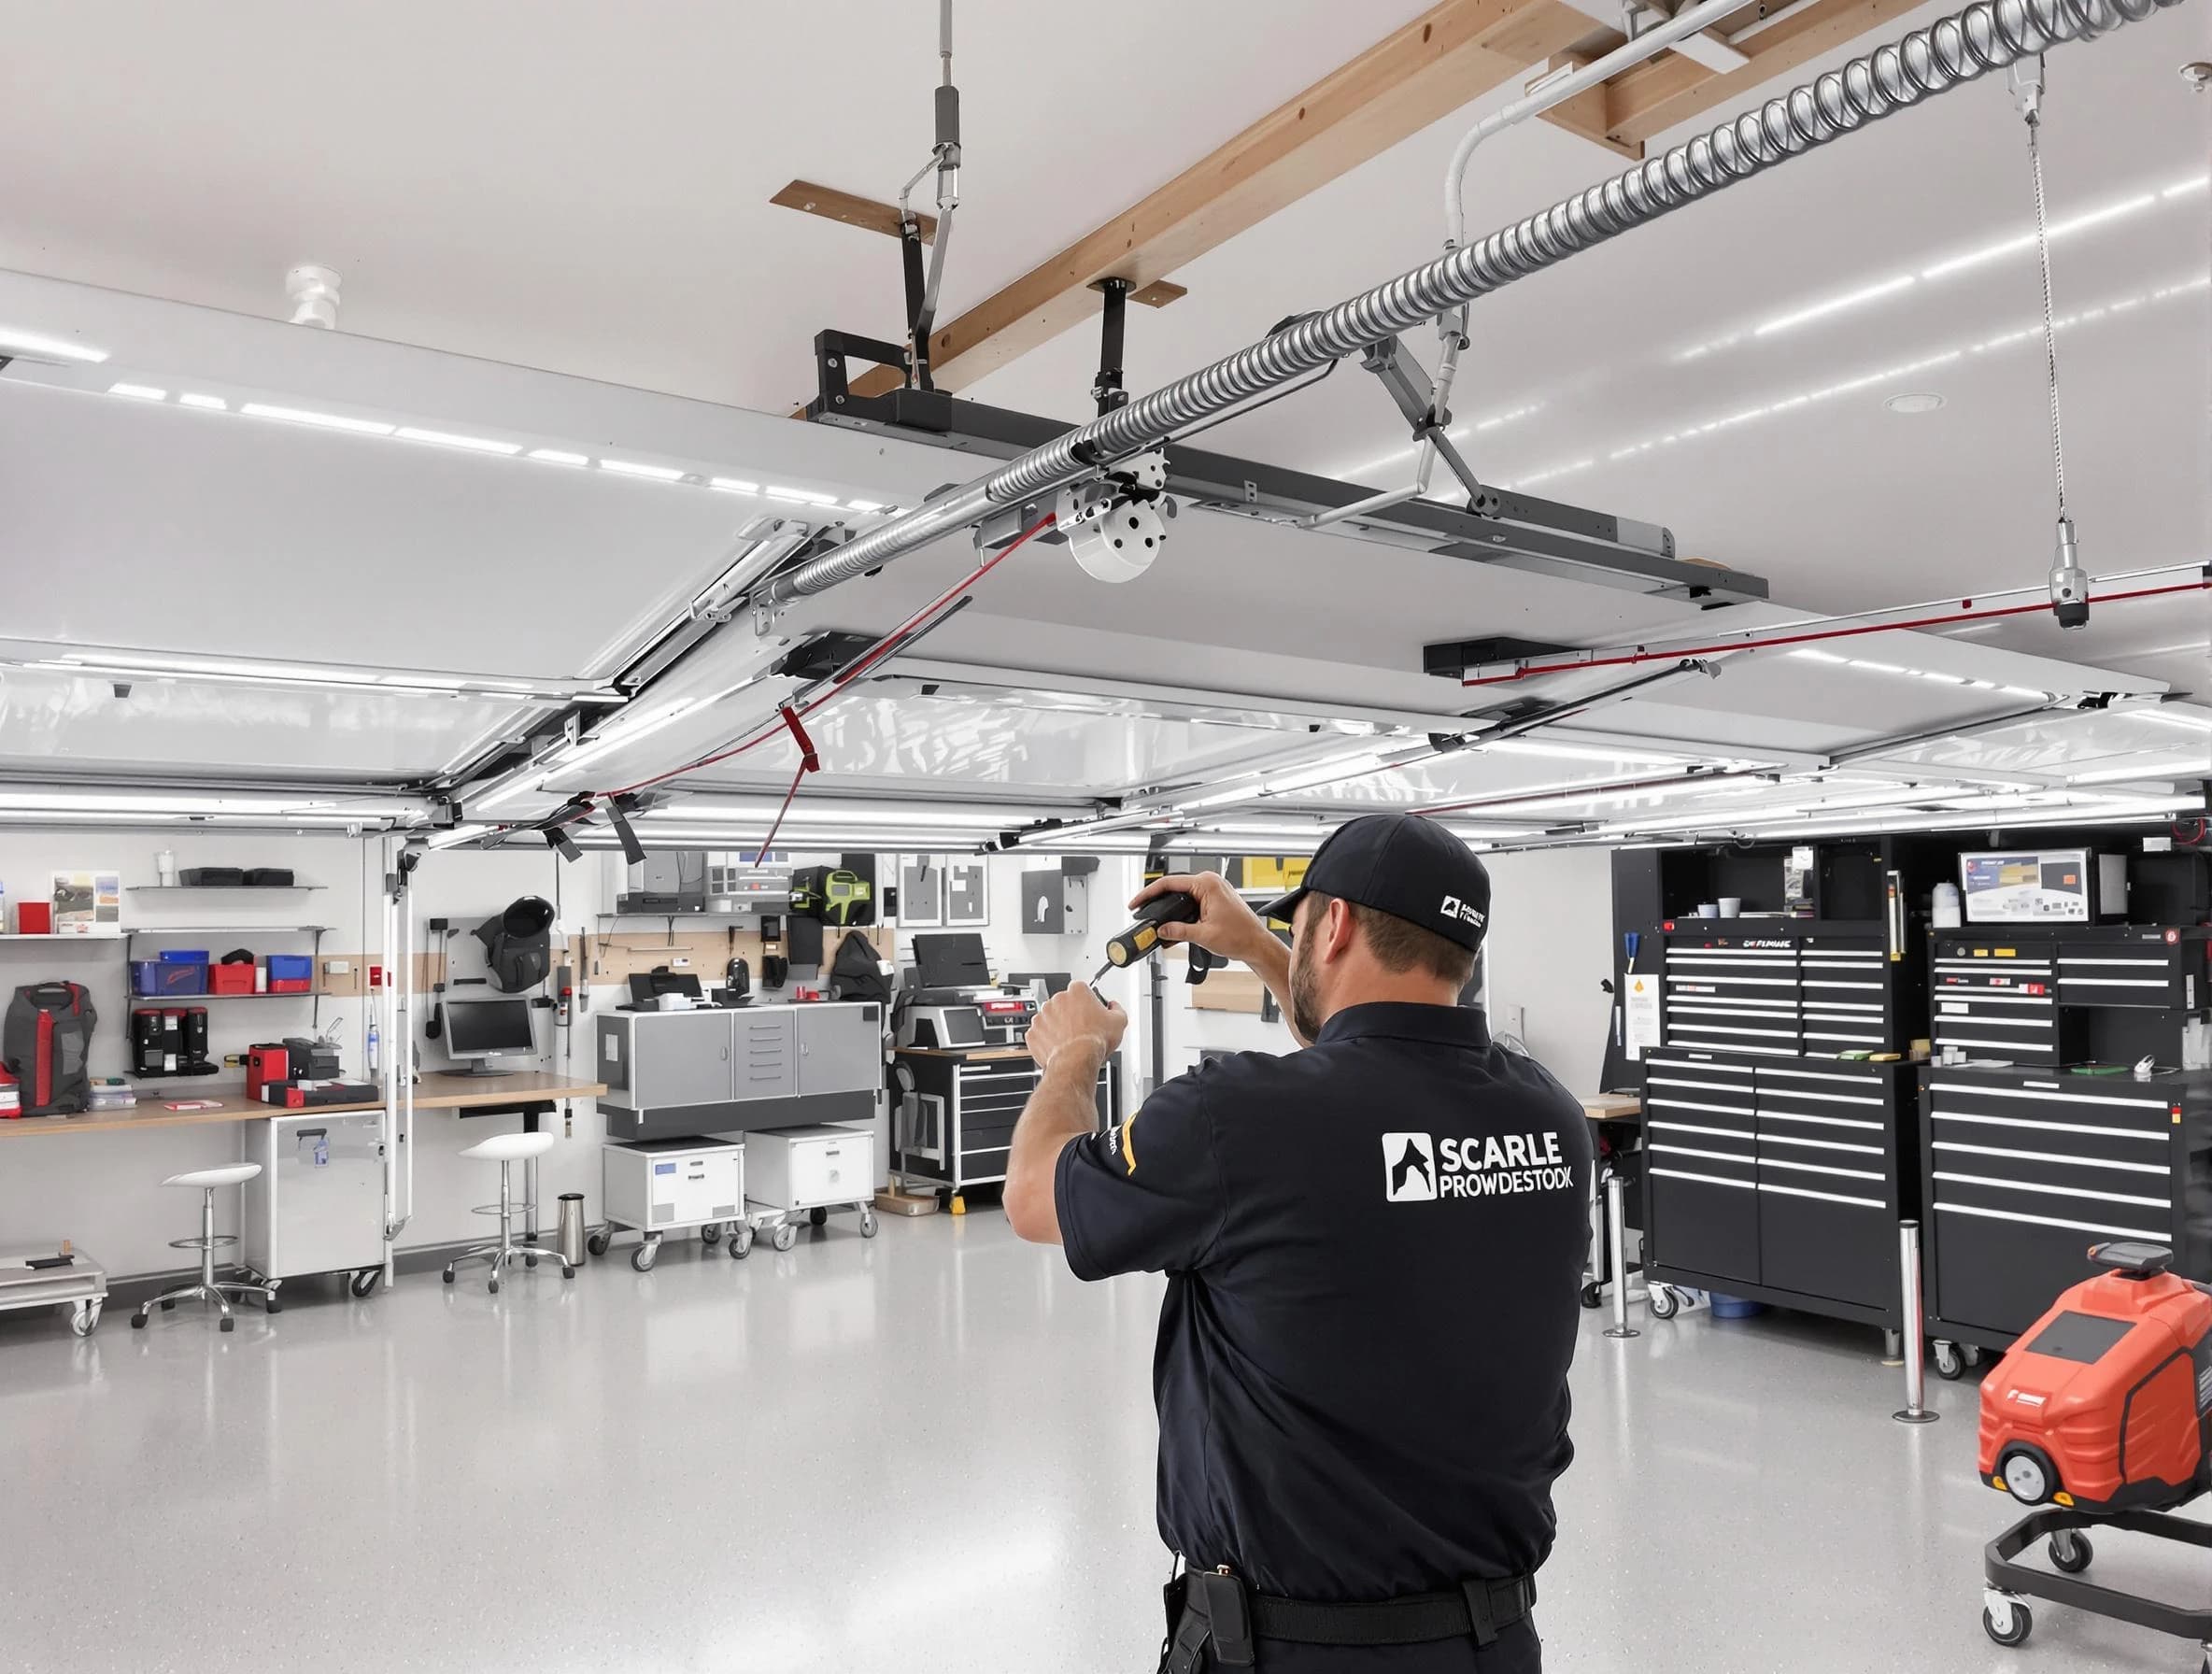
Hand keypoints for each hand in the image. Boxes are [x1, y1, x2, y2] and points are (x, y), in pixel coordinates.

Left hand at [1026, 984, 1126, 1074]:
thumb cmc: (1094, 1040)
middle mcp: (1056, 1000)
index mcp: (1077, 991)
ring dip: (1058, 1026)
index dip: (1088, 1002)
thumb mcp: (1119, 1021)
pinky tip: (1060, 1046)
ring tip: (1071, 1040)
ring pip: (1050, 1018)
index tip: (1092, 1012)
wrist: (1076, 1060)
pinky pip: (1040, 1034)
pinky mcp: (1033, 1033)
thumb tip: (1114, 1007)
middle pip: (1064, 1003)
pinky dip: (1047, 1040)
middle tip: (1083, 1028)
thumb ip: (1117, 1008)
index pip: (1081, 990)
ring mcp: (1042, 1016)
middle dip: (1071, 1014)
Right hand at [1132, 872, 1274, 966]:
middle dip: (1156, 902)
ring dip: (1168, 909)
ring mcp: (1212, 889)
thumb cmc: (1241, 936)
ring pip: (1181, 896)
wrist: (1257, 944)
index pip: (1169, 883)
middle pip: (1173, 888)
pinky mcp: (1213, 899)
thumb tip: (1161, 929)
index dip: (1148, 894)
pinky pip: (1190, 901)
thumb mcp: (1203, 935)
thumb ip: (1178, 931)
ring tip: (1155, 922)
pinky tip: (1172, 925)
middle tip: (1141, 913)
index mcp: (1207, 884)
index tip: (1136, 902)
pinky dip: (1180, 912)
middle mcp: (1210, 882)